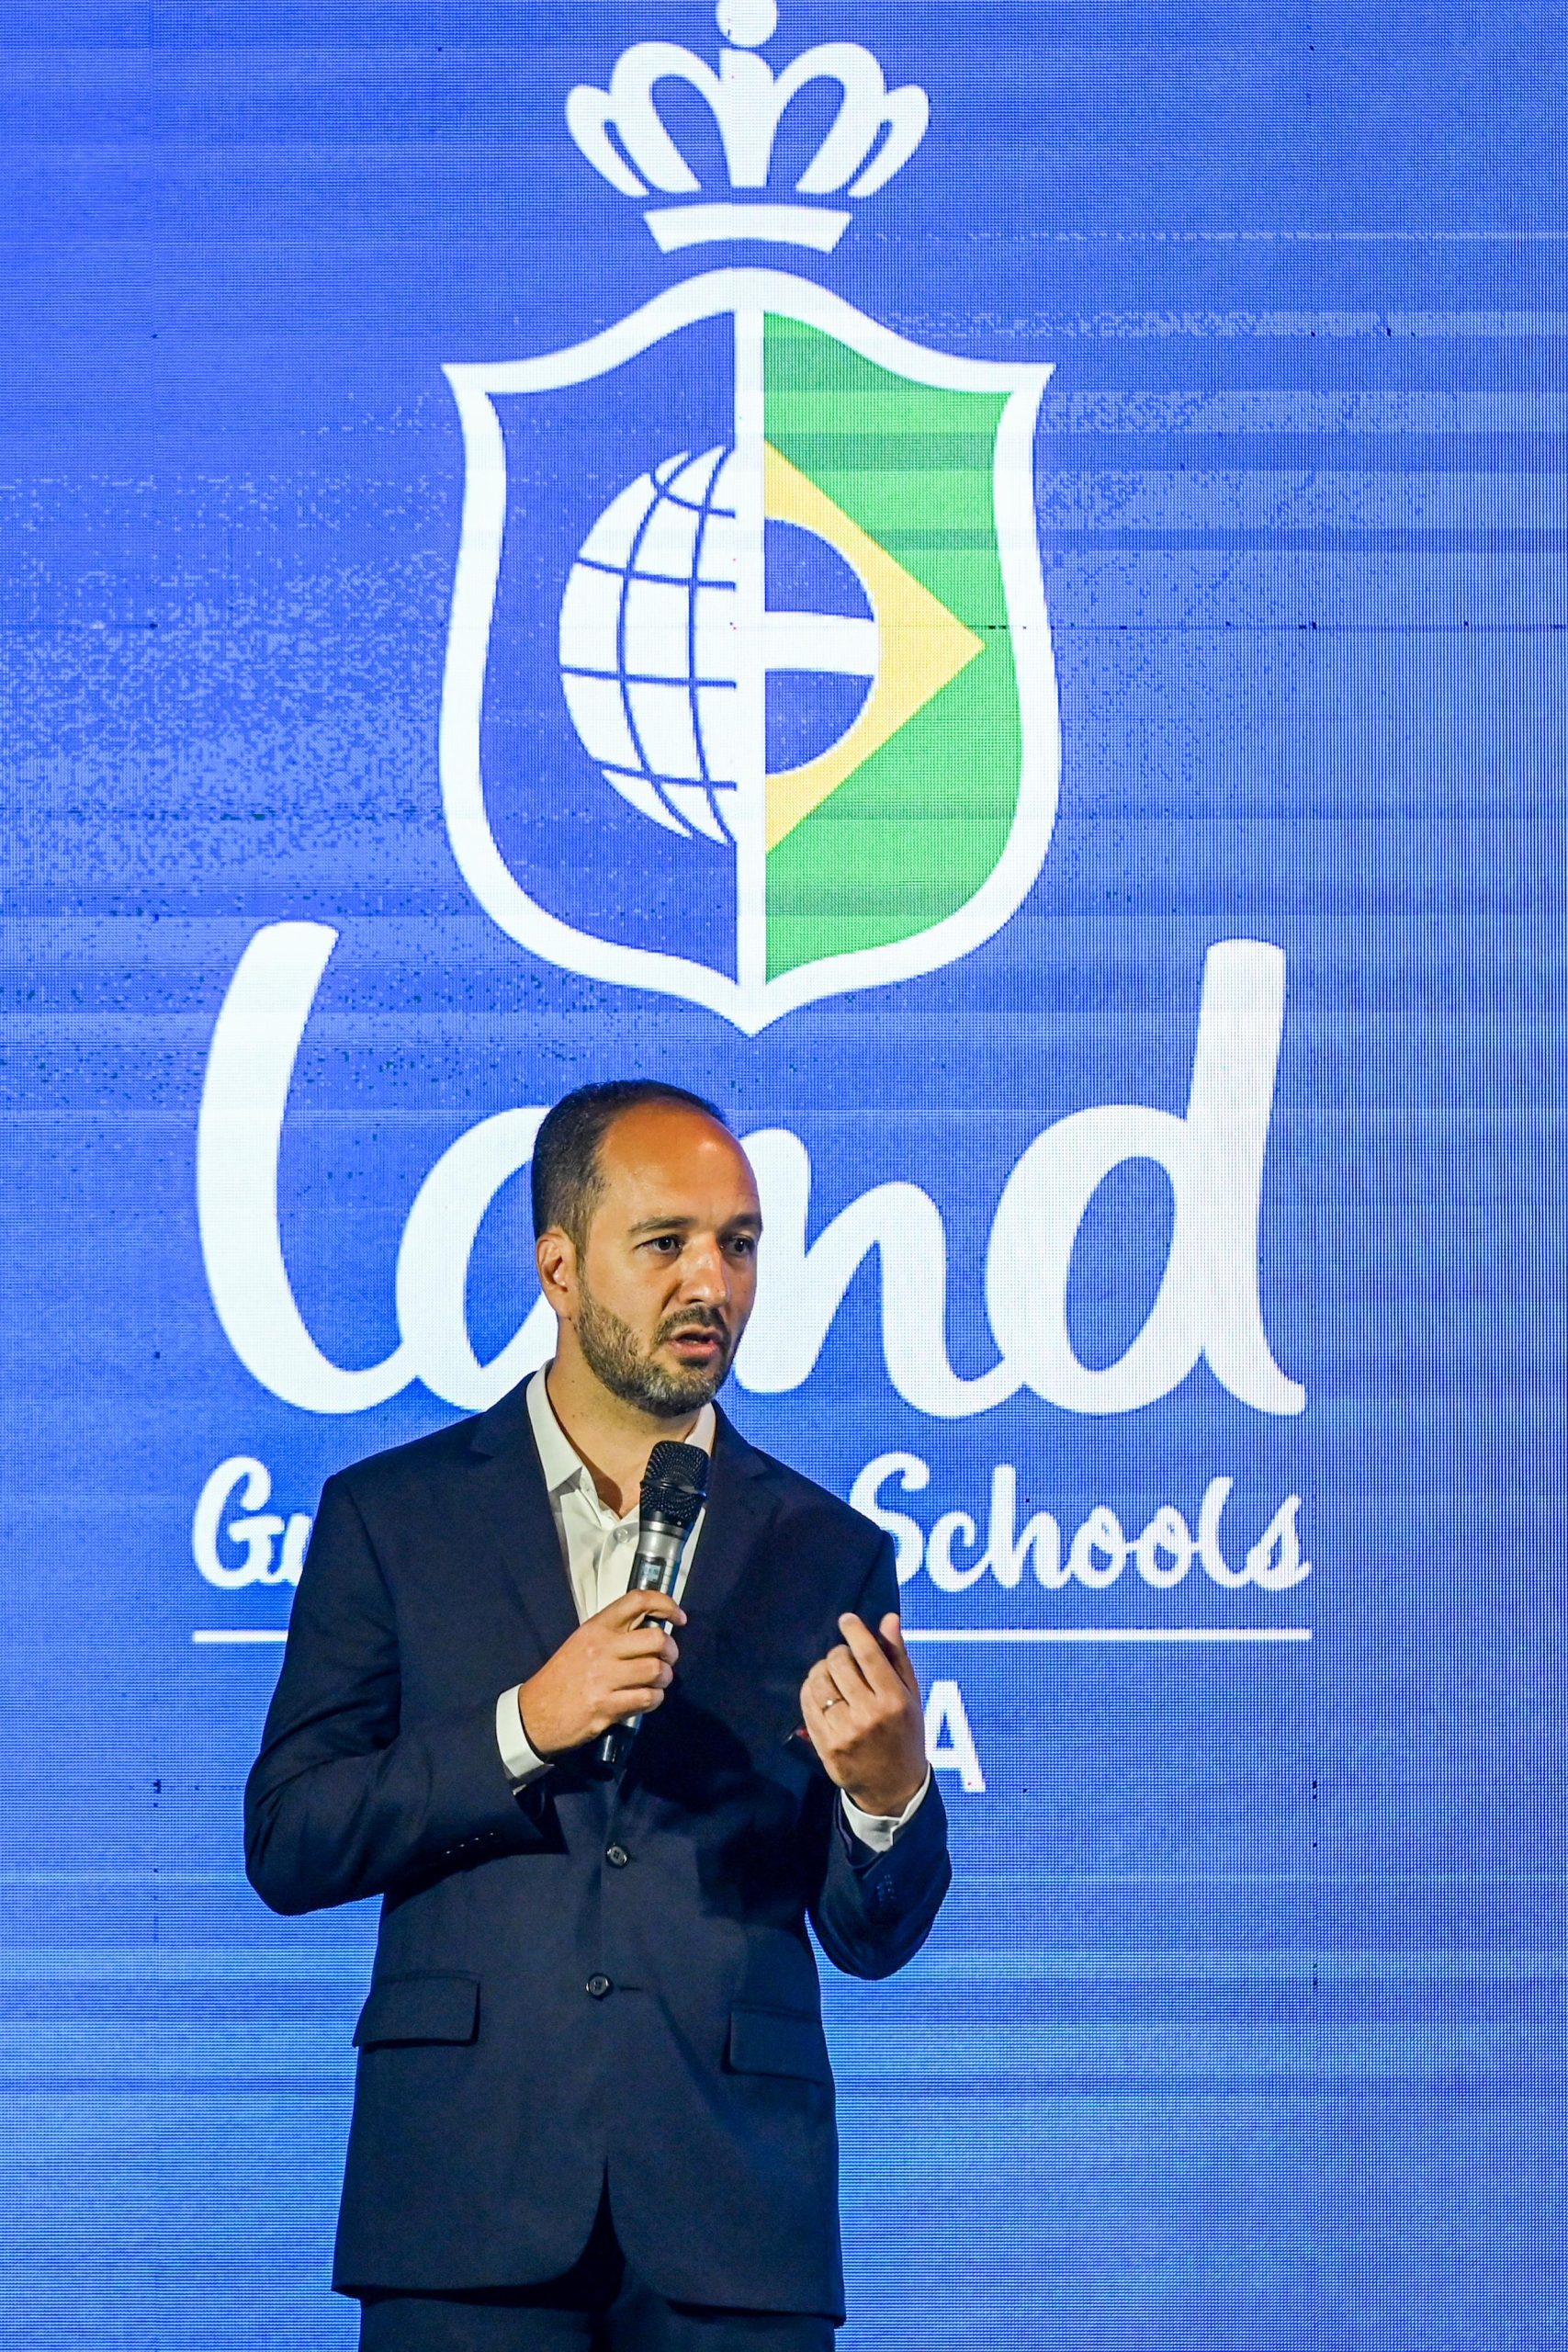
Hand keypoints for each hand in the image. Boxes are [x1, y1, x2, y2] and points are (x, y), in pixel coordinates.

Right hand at [517, 1589, 685, 1758]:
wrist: (533, 1714)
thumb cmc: (562, 1676)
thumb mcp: (582, 1643)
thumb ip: (614, 1634)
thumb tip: (653, 1631)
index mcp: (595, 1628)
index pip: (637, 1601)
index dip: (666, 1604)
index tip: (679, 1617)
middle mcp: (601, 1648)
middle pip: (657, 1638)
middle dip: (672, 1651)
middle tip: (668, 1659)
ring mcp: (604, 1678)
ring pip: (657, 1670)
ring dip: (665, 1678)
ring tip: (657, 1682)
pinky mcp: (606, 1706)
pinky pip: (647, 1698)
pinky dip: (655, 1699)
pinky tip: (647, 1699)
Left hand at [800, 1613, 926, 1816]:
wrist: (893, 1788)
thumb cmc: (906, 1734)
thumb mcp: (911, 1696)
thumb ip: (898, 1656)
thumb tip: (888, 1618)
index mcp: (894, 1700)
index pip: (868, 1654)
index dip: (854, 1631)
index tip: (846, 1619)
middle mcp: (868, 1714)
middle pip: (839, 1663)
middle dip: (839, 1653)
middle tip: (844, 1658)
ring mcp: (844, 1731)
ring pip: (819, 1681)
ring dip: (822, 1670)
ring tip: (832, 1674)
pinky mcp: (825, 1744)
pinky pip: (807, 1703)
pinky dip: (811, 1689)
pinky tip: (821, 1691)